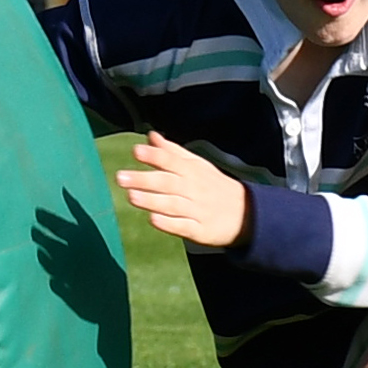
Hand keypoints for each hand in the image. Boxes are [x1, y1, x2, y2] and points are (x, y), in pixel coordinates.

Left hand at [114, 132, 252, 251]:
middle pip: (168, 183)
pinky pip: (183, 227)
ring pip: (172, 204)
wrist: (246, 214)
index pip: (172, 160)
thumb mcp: (197, 165)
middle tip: (120, 177)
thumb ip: (172, 152)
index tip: (136, 151)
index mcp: (192, 171)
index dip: (154, 155)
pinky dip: (169, 223)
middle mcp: (194, 189)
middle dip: (144, 179)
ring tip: (131, 196)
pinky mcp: (200, 231)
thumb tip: (150, 136)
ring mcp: (197, 210)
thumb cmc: (213, 186)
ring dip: (152, 200)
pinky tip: (153, 219)